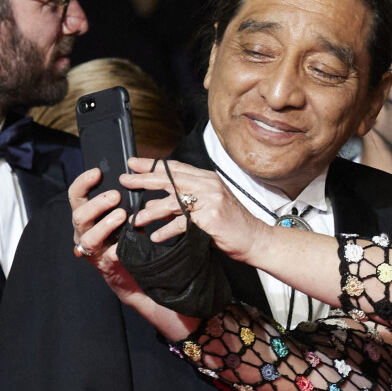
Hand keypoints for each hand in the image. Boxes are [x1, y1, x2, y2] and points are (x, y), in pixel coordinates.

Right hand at [68, 167, 200, 339]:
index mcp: (87, 213)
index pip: (77, 195)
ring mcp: (92, 249)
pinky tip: (126, 244)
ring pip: (88, 238)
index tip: (97, 171)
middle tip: (115, 195)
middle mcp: (84, 230)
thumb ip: (124, 195)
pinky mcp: (105, 264)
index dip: (83, 182)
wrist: (130, 267)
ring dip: (105, 225)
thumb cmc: (125, 231)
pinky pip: (108, 257)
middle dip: (97, 204)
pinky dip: (117, 250)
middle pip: (79, 216)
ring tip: (122, 215)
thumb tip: (137, 169)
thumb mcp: (123, 210)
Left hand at [121, 158, 270, 263]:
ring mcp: (211, 200)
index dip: (152, 165)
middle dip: (144, 179)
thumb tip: (154, 203)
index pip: (175, 167)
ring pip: (173, 200)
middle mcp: (209, 185)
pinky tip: (156, 237)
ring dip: (151, 210)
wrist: (256, 238)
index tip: (133, 164)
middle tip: (124, 180)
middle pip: (170, 178)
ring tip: (135, 219)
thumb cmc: (231, 224)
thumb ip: (184, 202)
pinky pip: (182, 223)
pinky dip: (167, 230)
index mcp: (207, 179)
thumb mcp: (207, 206)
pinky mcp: (211, 217)